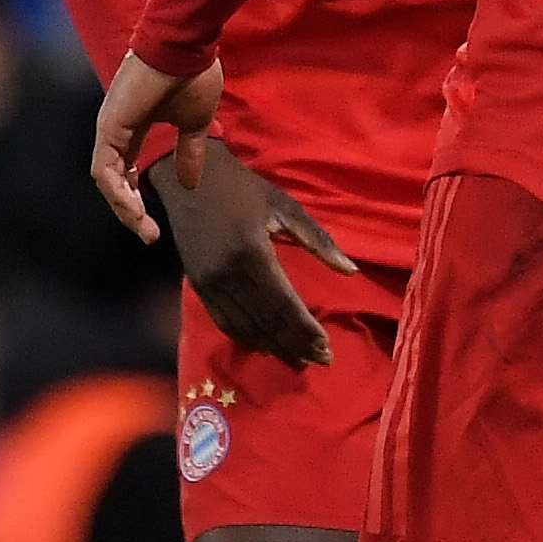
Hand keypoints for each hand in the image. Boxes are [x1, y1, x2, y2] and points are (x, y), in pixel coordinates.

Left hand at [91, 52, 223, 241]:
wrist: (186, 45)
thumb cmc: (192, 75)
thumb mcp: (196, 123)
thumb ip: (189, 152)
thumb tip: (190, 183)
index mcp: (133, 129)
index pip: (128, 172)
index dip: (139, 199)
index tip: (156, 225)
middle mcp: (115, 131)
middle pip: (114, 182)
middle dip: (130, 212)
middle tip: (149, 234)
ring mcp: (109, 128)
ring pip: (107, 180)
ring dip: (123, 207)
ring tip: (143, 227)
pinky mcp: (110, 127)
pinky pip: (105, 169)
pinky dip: (117, 191)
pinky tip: (133, 207)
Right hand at [153, 140, 354, 367]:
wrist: (190, 180)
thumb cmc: (245, 190)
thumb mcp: (286, 207)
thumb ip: (319, 241)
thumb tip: (352, 271)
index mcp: (252, 252)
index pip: (284, 303)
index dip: (305, 329)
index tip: (326, 347)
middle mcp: (227, 274)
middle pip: (266, 321)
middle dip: (294, 344)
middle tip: (319, 361)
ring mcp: (208, 282)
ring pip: (244, 326)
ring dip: (273, 347)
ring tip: (298, 360)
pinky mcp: (197, 285)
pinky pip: (223, 320)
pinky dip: (245, 338)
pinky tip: (265, 346)